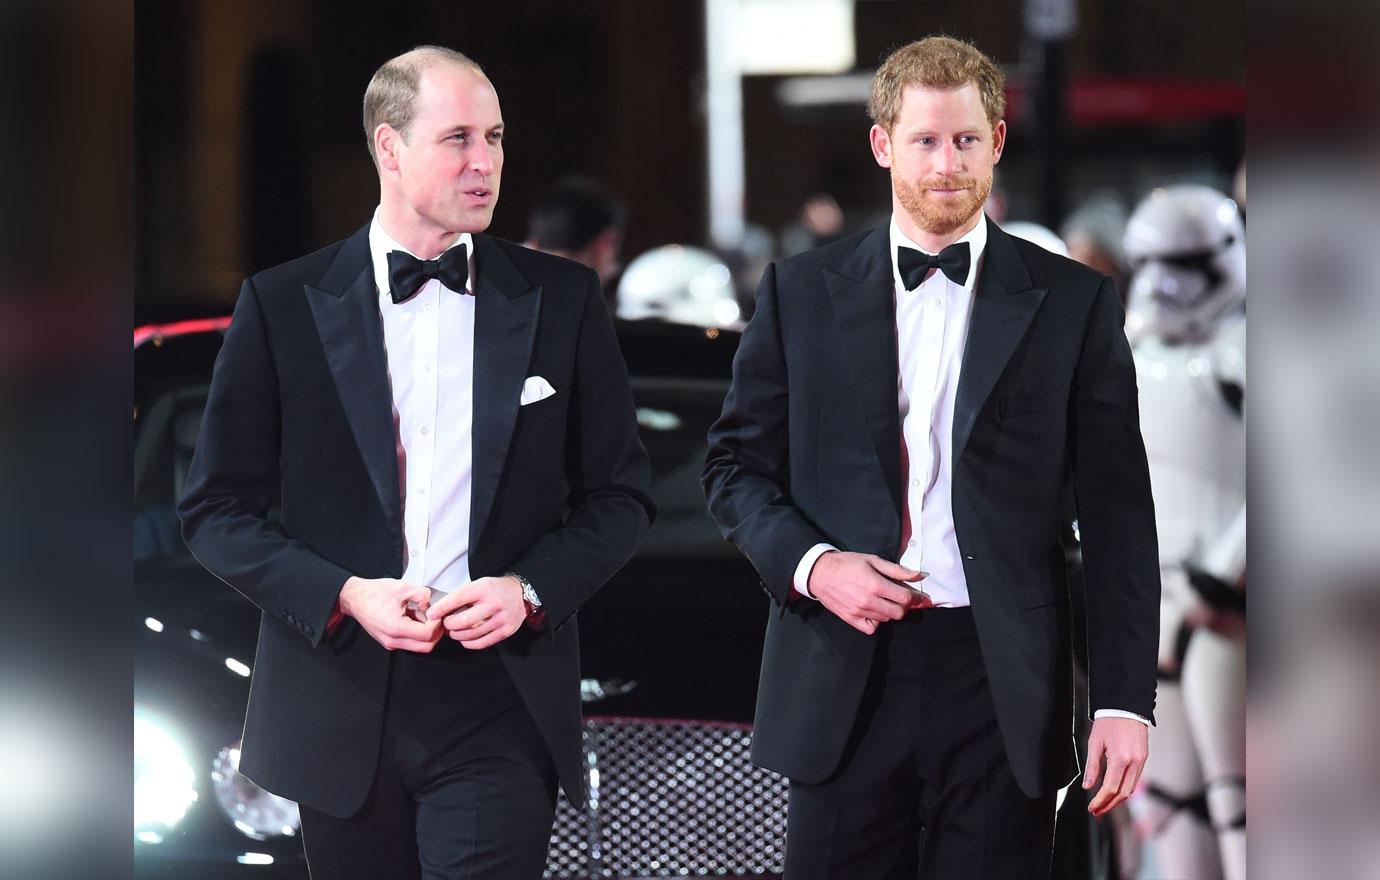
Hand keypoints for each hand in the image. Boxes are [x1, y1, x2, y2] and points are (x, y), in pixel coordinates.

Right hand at [338, 576, 443, 652]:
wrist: (355, 598)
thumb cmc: (375, 593)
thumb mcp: (404, 587)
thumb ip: (423, 596)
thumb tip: (432, 607)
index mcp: (396, 628)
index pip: (427, 635)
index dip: (437, 624)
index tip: (437, 613)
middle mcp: (393, 640)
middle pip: (426, 647)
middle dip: (436, 633)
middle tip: (436, 618)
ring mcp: (391, 644)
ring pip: (419, 647)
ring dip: (427, 634)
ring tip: (424, 617)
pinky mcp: (390, 642)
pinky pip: (410, 643)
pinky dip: (418, 634)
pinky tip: (415, 619)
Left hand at [426, 575, 525, 649]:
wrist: (520, 594)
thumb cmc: (494, 589)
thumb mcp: (479, 585)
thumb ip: (462, 596)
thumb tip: (439, 611)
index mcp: (483, 589)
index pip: (457, 599)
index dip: (441, 608)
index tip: (431, 614)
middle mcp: (493, 604)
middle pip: (462, 621)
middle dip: (448, 625)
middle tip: (445, 624)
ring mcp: (500, 619)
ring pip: (470, 634)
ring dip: (457, 635)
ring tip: (454, 631)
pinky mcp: (505, 631)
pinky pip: (481, 643)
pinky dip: (468, 643)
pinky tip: (464, 639)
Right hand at [807, 551, 927, 634]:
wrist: (820, 572)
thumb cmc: (847, 564)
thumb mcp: (873, 560)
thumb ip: (897, 570)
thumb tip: (918, 574)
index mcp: (876, 585)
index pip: (905, 598)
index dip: (915, 598)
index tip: (918, 596)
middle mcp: (868, 601)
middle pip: (898, 612)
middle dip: (904, 606)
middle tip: (900, 598)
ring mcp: (859, 612)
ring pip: (886, 619)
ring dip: (890, 612)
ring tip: (885, 601)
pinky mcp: (850, 618)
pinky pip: (871, 628)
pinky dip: (876, 622)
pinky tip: (874, 611)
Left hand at [1082, 717, 1148, 816]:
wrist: (1126, 706)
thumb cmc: (1109, 720)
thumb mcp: (1095, 742)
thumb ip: (1092, 766)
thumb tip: (1088, 785)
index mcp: (1120, 758)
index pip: (1110, 788)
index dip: (1100, 801)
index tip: (1092, 807)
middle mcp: (1134, 762)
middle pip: (1123, 793)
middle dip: (1109, 805)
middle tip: (1097, 811)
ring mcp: (1141, 761)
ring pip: (1131, 788)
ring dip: (1118, 800)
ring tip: (1104, 804)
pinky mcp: (1144, 758)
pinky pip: (1135, 779)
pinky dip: (1125, 788)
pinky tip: (1114, 791)